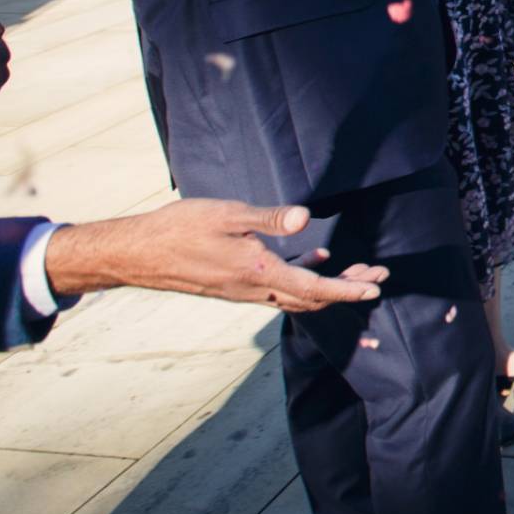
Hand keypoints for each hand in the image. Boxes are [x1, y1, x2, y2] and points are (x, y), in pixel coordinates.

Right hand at [42, 200, 388, 313]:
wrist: (137, 253)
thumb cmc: (180, 228)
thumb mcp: (227, 215)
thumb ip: (268, 218)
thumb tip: (304, 218)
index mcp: (258, 272)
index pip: (314, 289)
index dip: (347, 290)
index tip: (374, 289)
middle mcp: (254, 289)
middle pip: (311, 298)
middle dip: (347, 290)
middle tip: (376, 278)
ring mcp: (243, 291)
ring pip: (295, 297)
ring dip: (327, 288)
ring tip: (355, 273)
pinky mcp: (233, 286)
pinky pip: (277, 289)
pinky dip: (301, 278)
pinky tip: (313, 256)